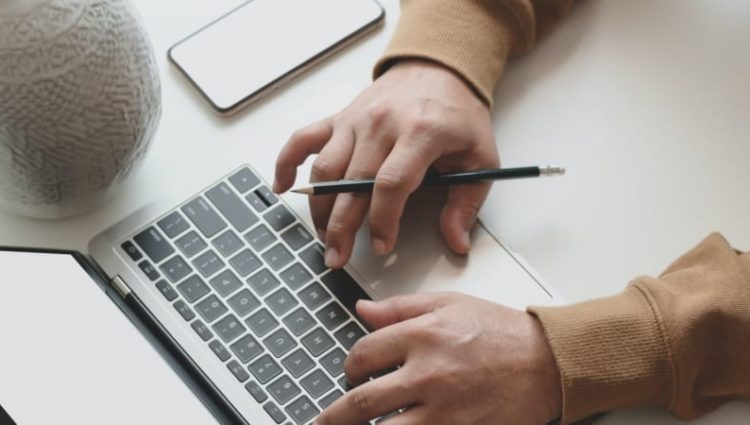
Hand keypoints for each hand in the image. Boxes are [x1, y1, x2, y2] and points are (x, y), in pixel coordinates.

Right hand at [274, 61, 498, 267]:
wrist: (438, 68)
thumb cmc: (457, 114)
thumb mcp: (480, 157)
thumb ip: (466, 202)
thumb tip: (456, 241)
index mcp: (420, 132)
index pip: (391, 184)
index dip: (383, 221)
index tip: (382, 245)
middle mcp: (382, 124)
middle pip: (351, 182)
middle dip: (341, 227)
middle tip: (338, 257)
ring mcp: (355, 120)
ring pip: (325, 169)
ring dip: (319, 207)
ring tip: (324, 237)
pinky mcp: (339, 117)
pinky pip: (303, 139)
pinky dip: (286, 162)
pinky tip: (282, 186)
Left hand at [315, 292, 562, 424]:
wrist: (549, 362)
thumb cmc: (501, 332)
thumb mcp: (450, 304)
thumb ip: (400, 308)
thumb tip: (362, 309)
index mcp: (423, 335)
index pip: (362, 354)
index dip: (348, 366)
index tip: (351, 374)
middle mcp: (428, 373)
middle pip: (362, 403)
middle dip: (335, 417)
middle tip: (324, 422)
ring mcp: (445, 410)